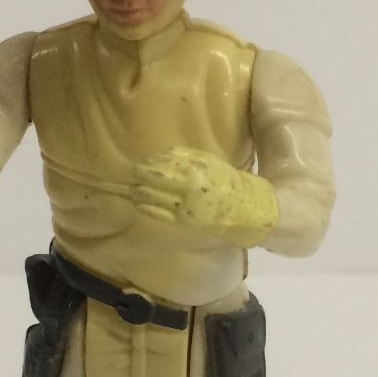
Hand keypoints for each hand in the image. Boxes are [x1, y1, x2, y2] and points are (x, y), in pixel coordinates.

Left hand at [132, 149, 277, 246]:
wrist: (244, 210)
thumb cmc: (228, 182)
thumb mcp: (210, 162)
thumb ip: (186, 156)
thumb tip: (162, 154)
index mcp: (194, 171)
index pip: (162, 164)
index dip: (148, 163)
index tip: (141, 161)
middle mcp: (186, 189)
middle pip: (152, 180)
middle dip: (140, 176)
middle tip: (134, 172)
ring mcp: (182, 207)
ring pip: (150, 197)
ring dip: (139, 192)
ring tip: (134, 188)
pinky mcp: (181, 221)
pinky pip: (157, 214)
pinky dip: (145, 207)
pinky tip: (139, 202)